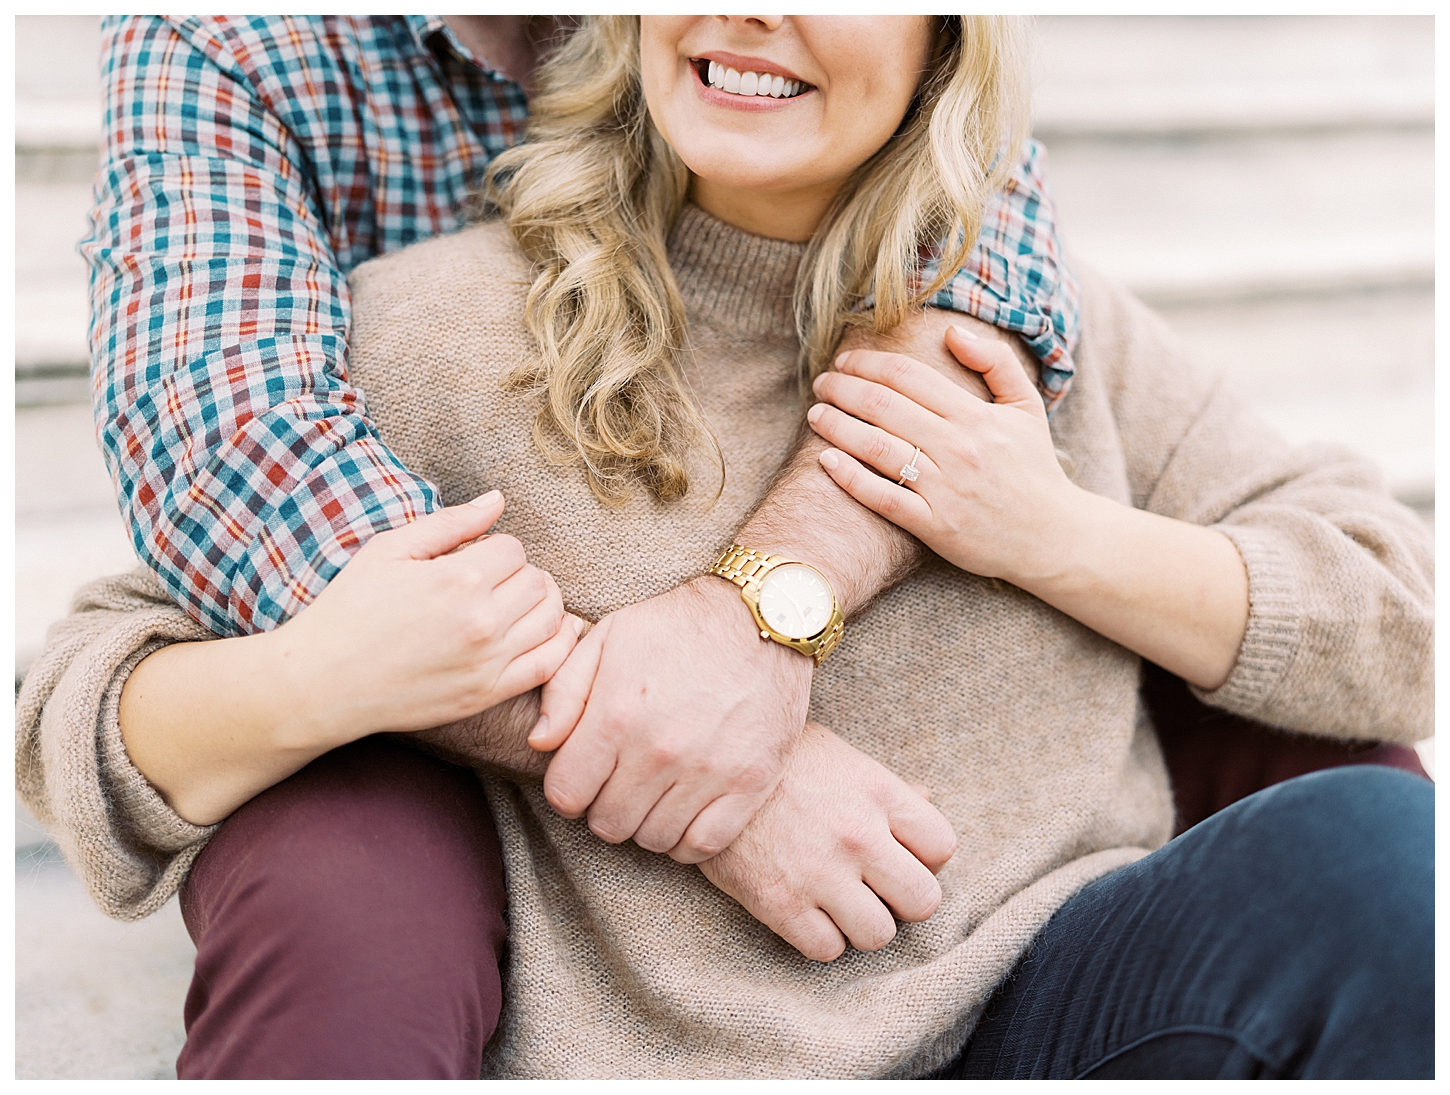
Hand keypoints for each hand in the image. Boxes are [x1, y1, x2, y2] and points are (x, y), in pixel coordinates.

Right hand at [269, 490, 583, 745]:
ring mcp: (488, 661)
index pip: (513, 548)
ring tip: (516, 602)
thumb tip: (498, 500)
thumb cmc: (349, 609)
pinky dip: (560, 642)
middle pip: (538, 580)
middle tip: (493, 581)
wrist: (322, 682)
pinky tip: (550, 630)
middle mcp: (482, 620)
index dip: (495, 548)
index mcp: (459, 578)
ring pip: (552, 618)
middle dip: (519, 573)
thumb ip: (450, 523)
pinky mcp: (488, 694)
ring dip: (543, 603)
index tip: (473, 559)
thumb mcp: (389, 550)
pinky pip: (550, 664)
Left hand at [529, 576, 811, 861]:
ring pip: (653, 838)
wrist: (763, 615)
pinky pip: (703, 844)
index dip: (568, 788)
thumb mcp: (607, 638)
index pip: (566, 795)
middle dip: (604, 806)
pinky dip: (686, 840)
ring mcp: (708, 771)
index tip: (585, 773)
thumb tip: (539, 743)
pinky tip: (684, 812)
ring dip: (645, 822)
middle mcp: (659, 751)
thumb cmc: (677, 626)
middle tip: (620, 782)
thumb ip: (564, 691)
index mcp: (617, 715)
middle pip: (608, 824)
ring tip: (653, 792)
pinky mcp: (750, 782)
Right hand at [698, 722, 955, 961]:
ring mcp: (821, 873)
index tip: (899, 854)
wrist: (702, 773)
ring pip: (879, 935)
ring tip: (839, 902)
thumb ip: (886, 786)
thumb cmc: (775, 763)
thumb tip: (927, 803)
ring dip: (861, 924)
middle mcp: (858, 835)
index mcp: (877, 791)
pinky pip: (828, 950)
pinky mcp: (780, 905)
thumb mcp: (838, 755)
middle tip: (875, 887)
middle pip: (923, 901)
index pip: (942, 847)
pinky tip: (806, 913)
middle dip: (901, 898)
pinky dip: (821, 939)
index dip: (925, 857)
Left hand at [807, 326, 1079, 587]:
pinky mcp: (935, 526)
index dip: (868, 364)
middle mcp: (958, 448)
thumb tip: (951, 332)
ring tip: (815, 415)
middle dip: (843, 389)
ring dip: (837, 426)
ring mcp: (945, 488)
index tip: (844, 362)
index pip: (907, 377)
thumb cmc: (1034, 469)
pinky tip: (826, 461)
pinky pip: (882, 497)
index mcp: (976, 416)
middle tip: (820, 384)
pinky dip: (850, 477)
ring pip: (877, 448)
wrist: (1053, 537)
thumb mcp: (1027, 407)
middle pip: (884, 407)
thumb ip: (995, 362)